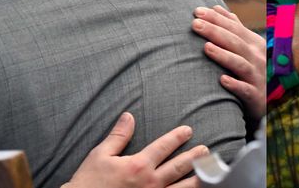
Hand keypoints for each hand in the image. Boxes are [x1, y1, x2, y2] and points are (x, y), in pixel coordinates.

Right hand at [62, 113, 207, 187]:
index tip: (188, 130)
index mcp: (138, 166)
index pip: (163, 147)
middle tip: (206, 150)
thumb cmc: (88, 182)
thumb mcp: (100, 155)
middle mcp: (150, 183)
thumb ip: (118, 136)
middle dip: (194, 157)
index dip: (177, 137)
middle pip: (178, 167)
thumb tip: (129, 116)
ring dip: (197, 178)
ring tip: (210, 172)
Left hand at [192, 5, 265, 117]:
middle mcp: (257, 58)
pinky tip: (222, 80)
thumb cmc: (252, 69)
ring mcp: (257, 77)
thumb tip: (216, 8)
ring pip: (240, 64)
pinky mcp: (256, 96)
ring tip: (206, 47)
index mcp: (254, 43)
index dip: (216, 18)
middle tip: (195, 24)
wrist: (269, 100)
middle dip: (215, 31)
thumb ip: (233, 27)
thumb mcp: (247, 46)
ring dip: (223, 55)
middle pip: (235, 42)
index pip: (233, 27)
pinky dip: (235, 85)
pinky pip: (246, 90)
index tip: (196, 11)